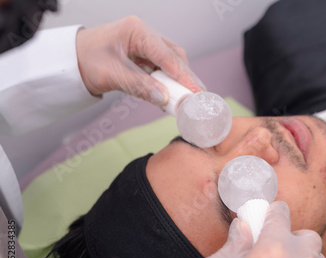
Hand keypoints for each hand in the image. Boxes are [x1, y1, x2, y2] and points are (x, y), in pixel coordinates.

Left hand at [75, 16, 204, 106]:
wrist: (69, 61)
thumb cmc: (85, 61)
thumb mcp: (112, 75)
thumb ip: (140, 87)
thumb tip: (164, 99)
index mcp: (136, 31)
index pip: (167, 55)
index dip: (184, 75)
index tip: (197, 91)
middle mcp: (144, 34)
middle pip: (174, 56)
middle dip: (185, 77)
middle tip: (196, 98)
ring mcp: (144, 43)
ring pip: (170, 61)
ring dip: (177, 80)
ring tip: (184, 99)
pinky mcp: (142, 54)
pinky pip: (161, 67)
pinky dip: (167, 81)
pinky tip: (170, 95)